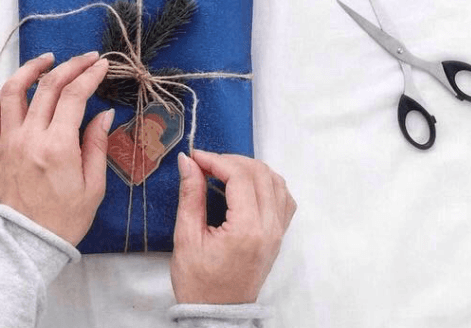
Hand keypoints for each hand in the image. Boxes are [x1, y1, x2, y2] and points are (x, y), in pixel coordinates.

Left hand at [0, 51, 113, 244]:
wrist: (27, 244)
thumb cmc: (64, 220)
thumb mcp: (93, 186)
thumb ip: (96, 146)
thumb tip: (103, 114)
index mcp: (57, 147)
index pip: (74, 96)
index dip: (90, 75)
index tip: (102, 65)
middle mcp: (29, 137)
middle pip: (48, 86)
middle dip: (70, 66)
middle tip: (87, 58)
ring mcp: (8, 141)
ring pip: (12, 91)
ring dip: (30, 69)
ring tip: (47, 60)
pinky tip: (14, 89)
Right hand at [170, 150, 295, 304]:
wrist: (216, 314)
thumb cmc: (198, 283)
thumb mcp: (186, 238)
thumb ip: (190, 195)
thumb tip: (188, 161)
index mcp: (247, 230)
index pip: (240, 177)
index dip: (216, 160)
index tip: (196, 158)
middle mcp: (269, 229)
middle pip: (260, 173)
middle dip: (231, 160)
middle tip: (206, 163)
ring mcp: (278, 233)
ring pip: (276, 181)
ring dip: (251, 169)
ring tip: (224, 171)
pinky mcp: (279, 236)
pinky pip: (284, 198)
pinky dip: (267, 183)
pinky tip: (246, 185)